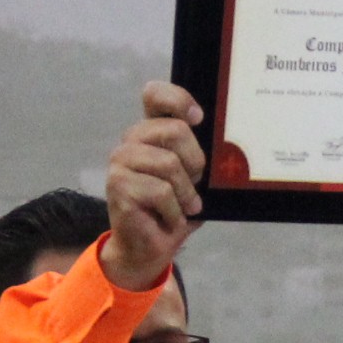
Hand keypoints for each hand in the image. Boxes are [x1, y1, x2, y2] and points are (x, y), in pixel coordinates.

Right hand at [102, 85, 206, 291]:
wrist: (149, 248)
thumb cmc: (176, 209)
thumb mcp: (195, 179)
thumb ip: (200, 156)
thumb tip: (225, 144)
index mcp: (151, 131)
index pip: (155, 94)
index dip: (177, 98)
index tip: (198, 118)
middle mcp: (132, 140)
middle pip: (174, 129)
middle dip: (195, 161)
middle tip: (194, 183)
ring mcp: (121, 160)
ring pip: (168, 163)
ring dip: (185, 192)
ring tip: (183, 206)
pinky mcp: (117, 185)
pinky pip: (161, 191)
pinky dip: (174, 211)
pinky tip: (168, 218)